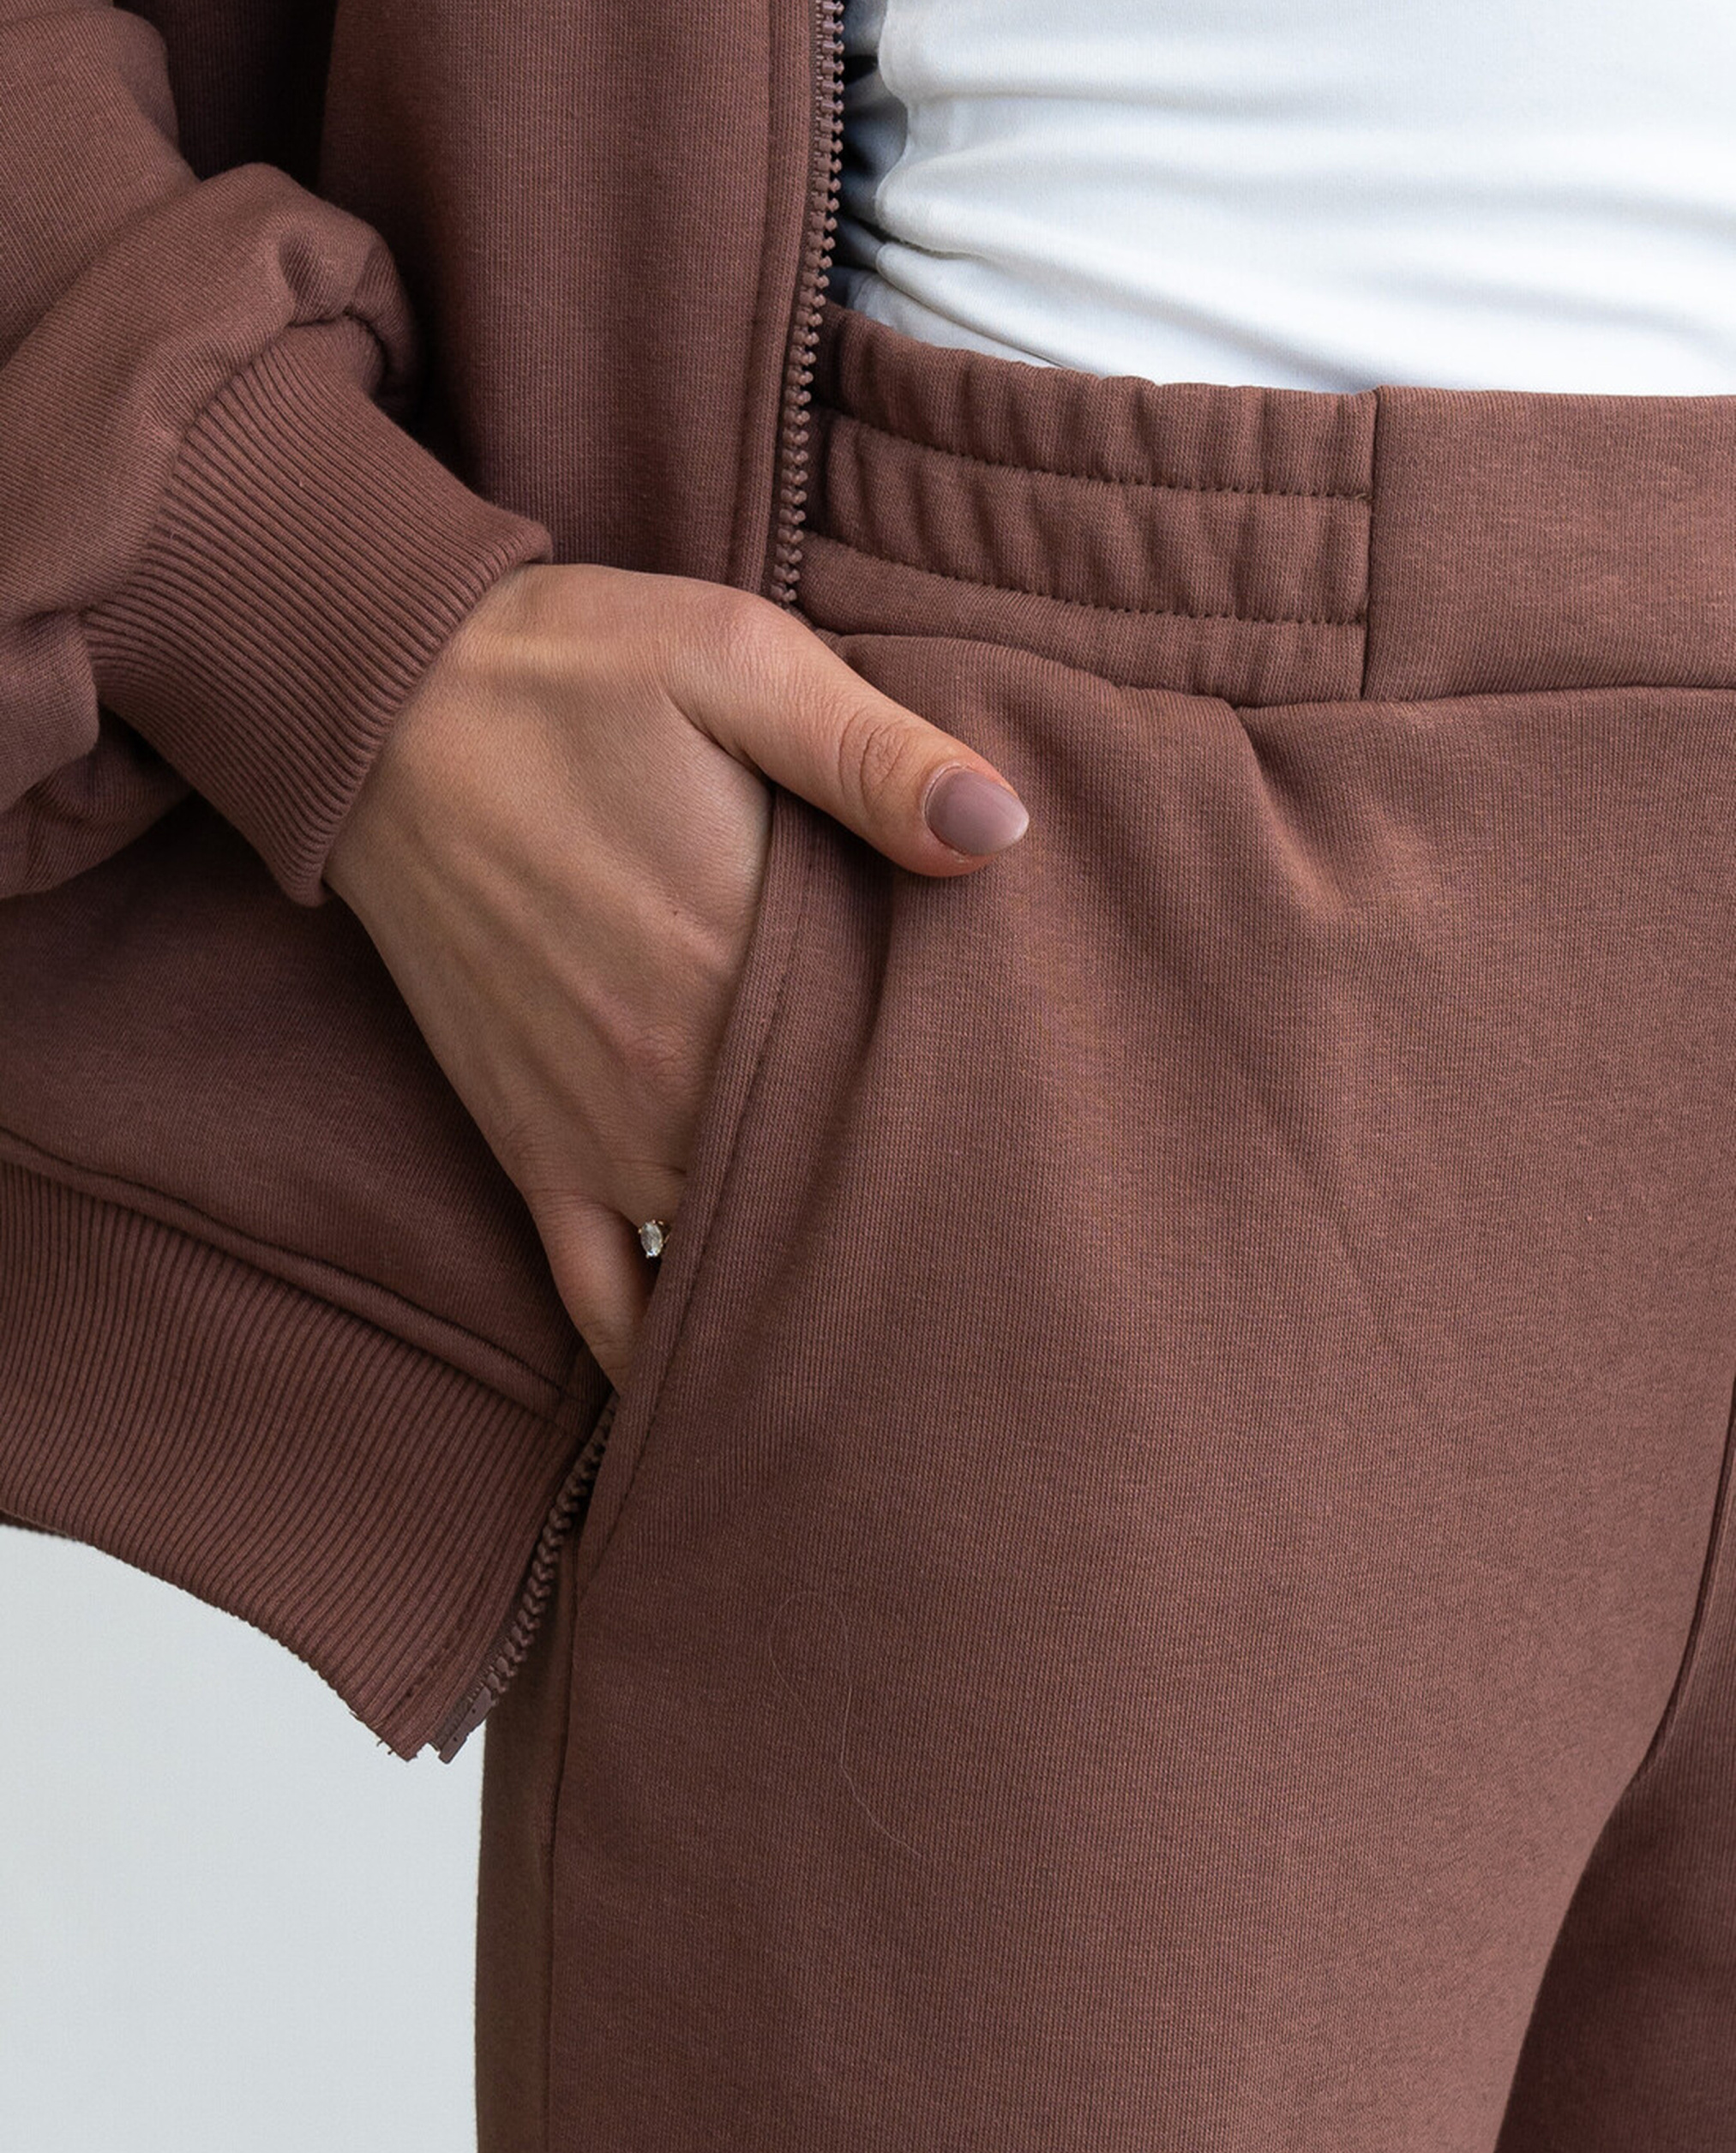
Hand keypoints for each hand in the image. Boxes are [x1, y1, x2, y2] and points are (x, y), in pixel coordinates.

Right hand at [323, 561, 1027, 1384]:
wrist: (378, 709)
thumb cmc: (571, 674)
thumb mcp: (735, 661)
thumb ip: (872, 752)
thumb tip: (1003, 828)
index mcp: (745, 960)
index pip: (897, 1083)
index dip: (975, 1111)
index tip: (1044, 1131)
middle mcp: (677, 1077)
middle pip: (829, 1186)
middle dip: (910, 1213)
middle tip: (1001, 1253)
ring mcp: (598, 1130)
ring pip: (729, 1255)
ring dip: (809, 1283)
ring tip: (903, 1326)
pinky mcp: (528, 1146)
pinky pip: (595, 1289)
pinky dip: (651, 1348)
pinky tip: (713, 1391)